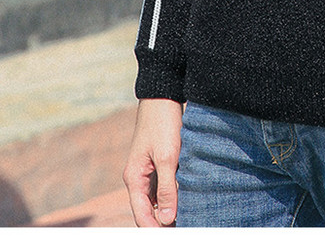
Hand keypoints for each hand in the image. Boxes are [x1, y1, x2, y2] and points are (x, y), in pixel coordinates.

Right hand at [123, 98, 183, 226]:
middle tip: (185, 227)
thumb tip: (167, 219)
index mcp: (134, 178)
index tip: (174, 236)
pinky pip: (163, 186)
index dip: (156, 230)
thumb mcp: (168, 157)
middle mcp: (138, 177)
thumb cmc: (163, 123)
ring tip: (188, 217)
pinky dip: (173, 194)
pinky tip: (187, 198)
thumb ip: (168, 189)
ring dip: (170, 208)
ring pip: (157, 199)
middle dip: (164, 221)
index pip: (142, 216)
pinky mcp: (157, 162)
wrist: (163, 95)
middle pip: (149, 210)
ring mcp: (147, 170)